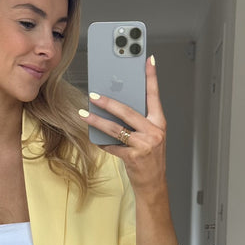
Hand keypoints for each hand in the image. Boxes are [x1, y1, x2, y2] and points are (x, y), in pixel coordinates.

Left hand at [81, 56, 167, 195]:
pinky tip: (95, 139)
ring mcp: (144, 145)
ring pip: (116, 128)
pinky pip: (112, 146)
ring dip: (97, 121)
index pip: (155, 96)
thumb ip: (139, 121)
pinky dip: (102, 142)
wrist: (153, 184)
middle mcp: (154, 132)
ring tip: (84, 114)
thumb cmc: (150, 158)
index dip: (151, 77)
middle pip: (127, 111)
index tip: (147, 60)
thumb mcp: (150, 137)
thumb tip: (117, 106)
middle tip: (93, 95)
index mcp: (159, 123)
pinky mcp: (133, 157)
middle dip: (108, 102)